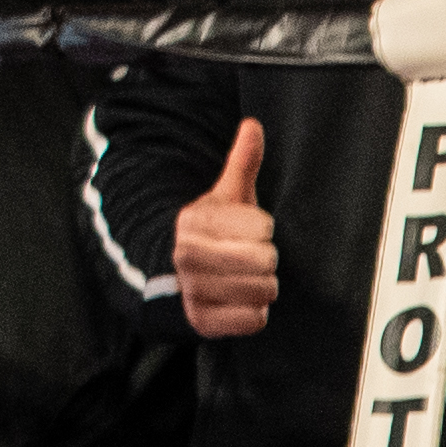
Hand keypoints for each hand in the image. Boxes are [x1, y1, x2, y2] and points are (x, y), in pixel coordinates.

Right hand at [173, 120, 280, 338]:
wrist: (178, 276)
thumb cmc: (215, 233)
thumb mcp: (228, 196)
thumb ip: (242, 163)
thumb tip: (253, 125)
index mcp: (196, 220)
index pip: (262, 228)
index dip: (264, 230)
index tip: (250, 231)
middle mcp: (188, 255)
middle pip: (265, 261)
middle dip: (267, 260)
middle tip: (252, 259)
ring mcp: (192, 290)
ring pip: (262, 291)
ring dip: (264, 288)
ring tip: (248, 280)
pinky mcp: (201, 321)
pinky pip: (253, 320)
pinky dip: (255, 314)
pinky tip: (242, 302)